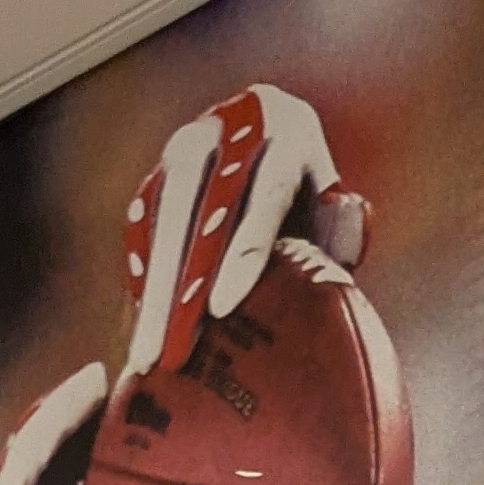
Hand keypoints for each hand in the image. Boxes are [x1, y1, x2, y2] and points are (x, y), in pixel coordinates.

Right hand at [119, 82, 368, 379]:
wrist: (276, 154)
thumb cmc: (315, 204)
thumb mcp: (335, 213)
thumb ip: (342, 231)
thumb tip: (343, 235)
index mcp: (288, 133)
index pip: (267, 191)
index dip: (243, 248)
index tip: (219, 307)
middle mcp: (231, 129)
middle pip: (198, 204)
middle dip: (178, 284)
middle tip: (166, 350)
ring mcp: (188, 146)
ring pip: (162, 216)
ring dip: (153, 289)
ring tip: (145, 355)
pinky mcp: (159, 172)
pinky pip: (143, 225)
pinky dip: (142, 275)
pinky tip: (140, 325)